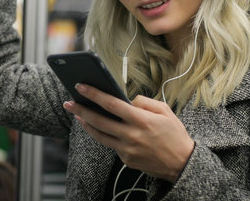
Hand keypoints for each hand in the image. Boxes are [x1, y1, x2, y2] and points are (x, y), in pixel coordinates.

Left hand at [63, 84, 194, 182]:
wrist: (182, 163)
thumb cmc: (174, 134)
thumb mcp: (165, 111)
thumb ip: (145, 102)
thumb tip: (127, 99)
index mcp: (142, 120)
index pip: (112, 104)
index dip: (95, 94)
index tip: (81, 87)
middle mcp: (132, 135)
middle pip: (99, 121)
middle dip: (81, 110)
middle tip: (68, 102)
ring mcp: (127, 150)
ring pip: (100, 135)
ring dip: (86, 124)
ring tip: (77, 114)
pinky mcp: (126, 160)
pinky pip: (111, 145)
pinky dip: (104, 135)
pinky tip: (97, 127)